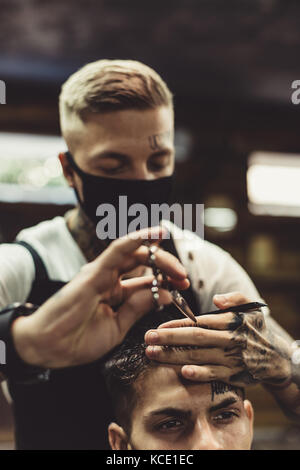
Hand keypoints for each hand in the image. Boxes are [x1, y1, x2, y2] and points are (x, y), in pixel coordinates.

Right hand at [12, 226, 188, 368]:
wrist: (49, 348)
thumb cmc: (78, 340)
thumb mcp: (118, 326)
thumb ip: (139, 307)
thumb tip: (164, 294)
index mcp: (115, 292)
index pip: (146, 279)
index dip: (167, 280)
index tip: (184, 286)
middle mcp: (109, 278)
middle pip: (144, 263)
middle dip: (167, 268)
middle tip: (183, 278)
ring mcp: (101, 272)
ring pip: (135, 253)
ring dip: (159, 256)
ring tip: (177, 268)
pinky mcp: (95, 271)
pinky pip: (119, 249)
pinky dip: (138, 239)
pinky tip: (155, 233)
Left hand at [145, 291, 291, 387]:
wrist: (274, 357)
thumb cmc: (256, 329)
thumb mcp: (251, 308)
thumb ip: (234, 299)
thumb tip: (216, 299)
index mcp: (230, 322)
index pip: (199, 322)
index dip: (177, 325)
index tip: (158, 327)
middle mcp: (228, 340)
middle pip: (194, 339)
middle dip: (168, 339)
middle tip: (147, 339)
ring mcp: (230, 359)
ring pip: (198, 357)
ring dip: (173, 357)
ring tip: (152, 354)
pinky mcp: (232, 375)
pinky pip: (213, 375)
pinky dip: (199, 374)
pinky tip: (182, 372)